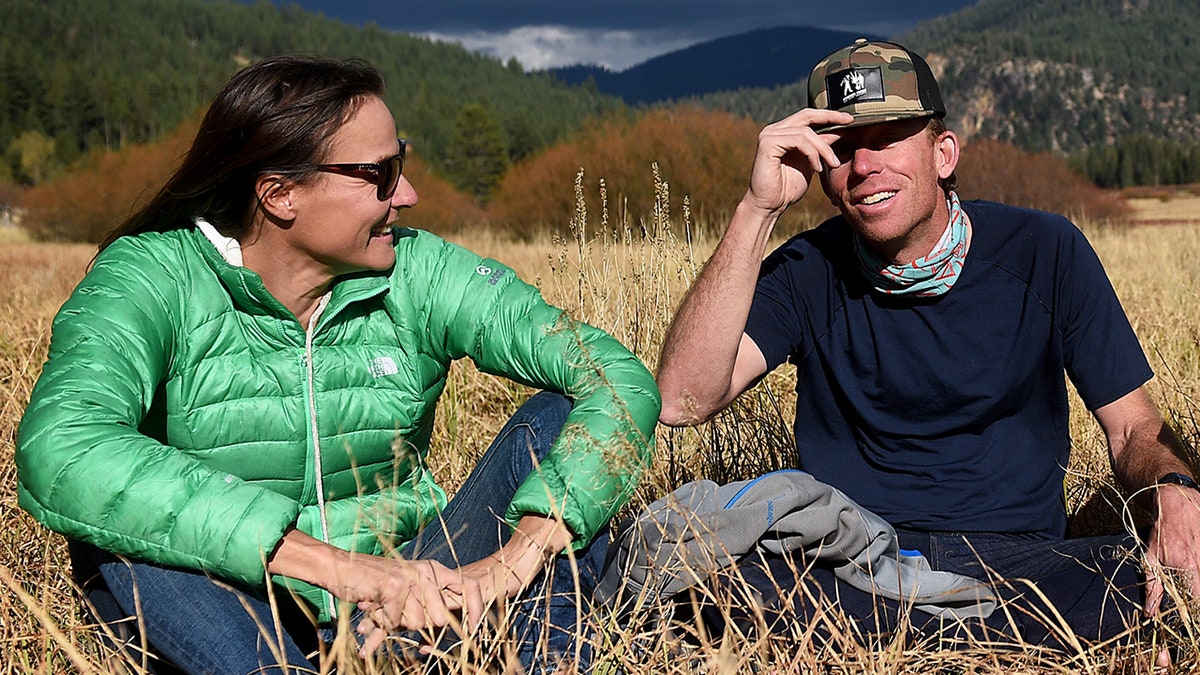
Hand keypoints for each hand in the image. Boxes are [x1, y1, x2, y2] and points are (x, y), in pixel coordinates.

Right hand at [338, 555, 468, 656]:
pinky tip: (373, 607)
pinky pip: (394, 622)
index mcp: (434, 569)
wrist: (340, 567)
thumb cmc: (373, 582)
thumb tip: (445, 629)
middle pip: (441, 617)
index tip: (475, 628)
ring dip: (397, 624)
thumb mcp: (406, 589)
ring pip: (417, 623)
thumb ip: (426, 604)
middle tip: (400, 618)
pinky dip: (381, 622)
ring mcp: (410, 578)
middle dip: (423, 629)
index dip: (477, 609)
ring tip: (383, 609)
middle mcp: (426, 571)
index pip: (470, 586)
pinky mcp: (393, 588)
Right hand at [743, 108, 854, 217]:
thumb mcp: (811, 163)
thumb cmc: (787, 188)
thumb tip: (839, 131)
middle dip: (830, 117)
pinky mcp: (767, 143)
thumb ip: (820, 147)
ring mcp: (769, 135)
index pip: (808, 116)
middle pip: (807, 115)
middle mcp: (774, 130)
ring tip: (832, 164)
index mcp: (783, 132)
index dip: (829, 115)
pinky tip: (816, 168)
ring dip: (823, 148)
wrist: (770, 206)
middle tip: (849, 122)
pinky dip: (812, 153)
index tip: (849, 119)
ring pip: (806, 131)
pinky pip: (798, 140)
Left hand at [1144, 484, 1199, 614]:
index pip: (1198, 599)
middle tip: (1190, 595)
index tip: (1192, 616)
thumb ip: (1153, 588)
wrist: (1176, 502)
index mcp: (1189, 567)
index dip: (1195, 610)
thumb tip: (1149, 613)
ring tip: (1189, 570)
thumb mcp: (1151, 558)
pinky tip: (1195, 558)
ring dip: (1198, 579)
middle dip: (1196, 592)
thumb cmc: (1161, 531)